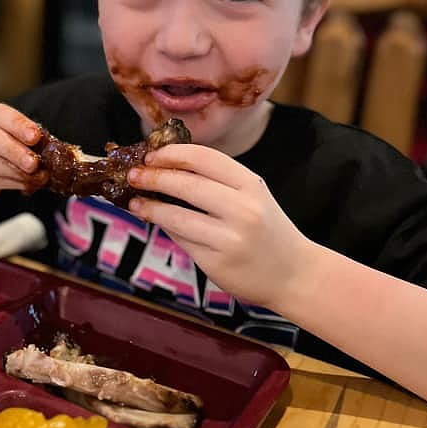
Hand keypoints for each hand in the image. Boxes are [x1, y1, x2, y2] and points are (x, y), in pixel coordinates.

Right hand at [0, 103, 41, 208]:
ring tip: (35, 177)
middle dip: (14, 150)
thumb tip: (49, 147)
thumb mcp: (10, 138)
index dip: (18, 124)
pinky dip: (10, 183)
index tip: (35, 137)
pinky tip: (24, 185)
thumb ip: (26, 138)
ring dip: (16, 171)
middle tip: (34, 162)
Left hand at [127, 143, 311, 309]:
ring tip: (135, 201)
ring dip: (150, 207)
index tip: (150, 154)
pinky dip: (165, 228)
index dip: (171, 153)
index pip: (203, 158)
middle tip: (133, 175)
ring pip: (176, 216)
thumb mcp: (252, 196)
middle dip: (153, 177)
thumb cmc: (266, 229)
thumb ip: (216, 182)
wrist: (294, 274)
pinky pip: (182, 240)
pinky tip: (156, 221)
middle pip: (186, 184)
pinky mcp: (218, 263)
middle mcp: (243, 209)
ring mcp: (230, 238)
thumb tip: (163, 167)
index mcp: (250, 184)